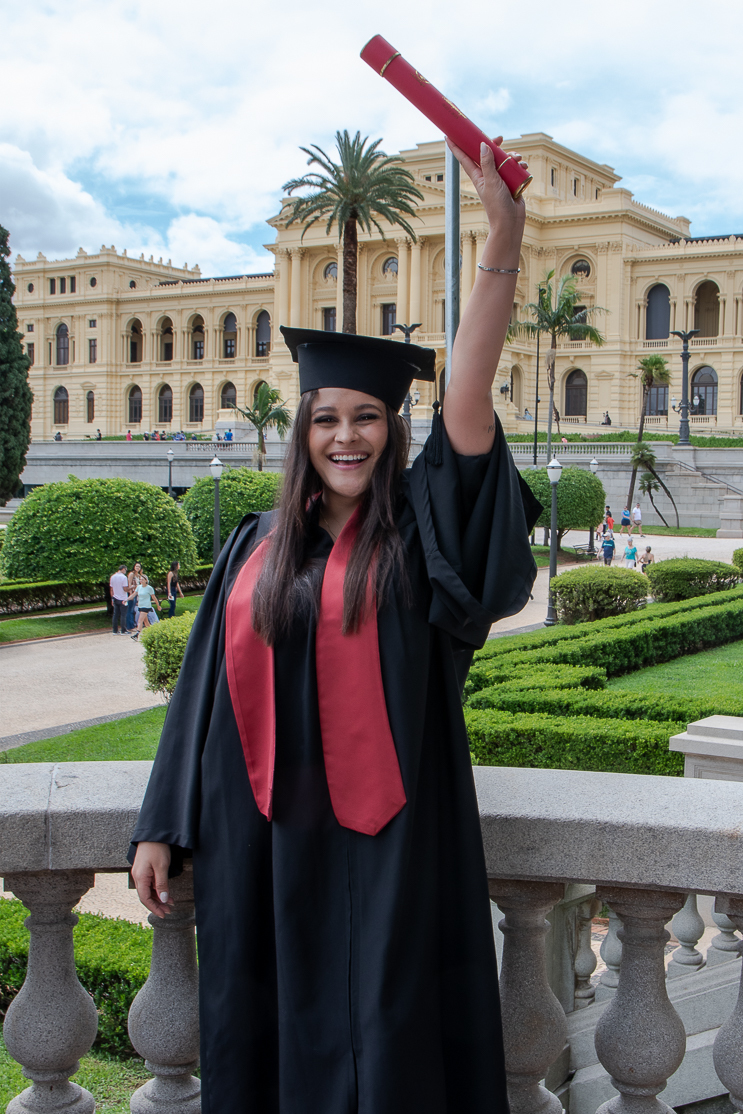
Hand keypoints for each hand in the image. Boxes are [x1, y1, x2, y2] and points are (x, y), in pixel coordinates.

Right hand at [131, 841, 173, 917]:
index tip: (163, 914)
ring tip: (171, 903)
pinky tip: (166, 893)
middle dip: (158, 905)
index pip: (145, 898)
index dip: (154, 908)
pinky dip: (157, 890)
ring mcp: (140, 873)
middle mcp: (138, 877)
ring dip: (159, 898)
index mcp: (140, 877)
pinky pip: (149, 884)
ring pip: (148, 891)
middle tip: (169, 911)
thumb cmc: (157, 848)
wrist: (153, 833)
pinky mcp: (144, 869)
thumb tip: (163, 900)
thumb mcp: (162, 867)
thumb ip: (162, 884)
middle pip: (146, 896)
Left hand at [446, 135, 525, 255]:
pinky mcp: (510, 181)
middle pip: (487, 153)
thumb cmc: (497, 205)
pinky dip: (519, 165)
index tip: (449, 135)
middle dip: (494, 144)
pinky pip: (514, 168)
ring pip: (503, 159)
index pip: (464, 158)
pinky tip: (523, 167)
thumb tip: (483, 145)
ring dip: (511, 156)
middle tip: (500, 138)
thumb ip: (487, 163)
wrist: (510, 222)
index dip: (456, 147)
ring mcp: (499, 178)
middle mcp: (487, 175)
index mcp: (478, 175)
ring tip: (517, 159)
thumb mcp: (491, 182)